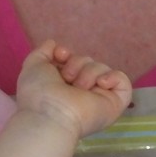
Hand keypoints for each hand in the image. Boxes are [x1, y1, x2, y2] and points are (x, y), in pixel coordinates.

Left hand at [16, 40, 132, 138]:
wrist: (51, 113)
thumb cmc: (39, 92)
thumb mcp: (34, 65)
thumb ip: (42, 52)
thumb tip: (53, 43)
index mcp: (63, 84)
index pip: (73, 61)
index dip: (67, 55)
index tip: (60, 56)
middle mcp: (81, 90)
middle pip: (88, 61)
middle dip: (76, 64)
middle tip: (66, 79)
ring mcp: (99, 96)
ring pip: (101, 68)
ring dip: (88, 73)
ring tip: (78, 88)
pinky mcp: (115, 102)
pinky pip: (121, 79)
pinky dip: (112, 77)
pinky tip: (100, 84)